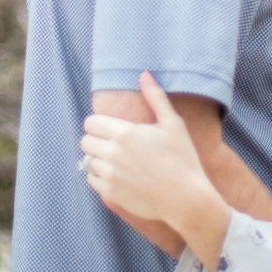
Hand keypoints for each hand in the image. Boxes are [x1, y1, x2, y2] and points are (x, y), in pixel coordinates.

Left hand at [80, 73, 215, 228]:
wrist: (185, 197)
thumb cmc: (182, 158)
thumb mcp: (173, 124)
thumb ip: (156, 98)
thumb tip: (144, 74)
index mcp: (124, 133)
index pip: (91, 122)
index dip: (99, 124)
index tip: (112, 129)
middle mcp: (112, 153)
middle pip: (85, 141)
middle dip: (97, 141)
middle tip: (117, 146)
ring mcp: (109, 174)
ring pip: (88, 162)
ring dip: (100, 160)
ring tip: (120, 163)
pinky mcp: (109, 193)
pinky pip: (92, 181)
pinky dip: (102, 178)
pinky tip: (121, 176)